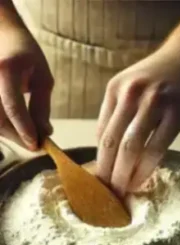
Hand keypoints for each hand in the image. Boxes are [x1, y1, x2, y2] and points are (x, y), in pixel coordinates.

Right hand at [0, 20, 51, 149]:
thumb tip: (45, 133)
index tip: (37, 146)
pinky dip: (1, 126)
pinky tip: (14, 127)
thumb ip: (41, 106)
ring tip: (26, 135)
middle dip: (17, 136)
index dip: (25, 129)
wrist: (0, 33)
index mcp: (6, 69)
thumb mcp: (41, 78)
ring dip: (8, 134)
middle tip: (35, 146)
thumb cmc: (25, 55)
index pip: (13, 106)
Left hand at [95, 42, 179, 194]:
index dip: (99, 158)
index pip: (101, 132)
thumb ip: (121, 112)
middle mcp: (131, 95)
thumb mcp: (133, 85)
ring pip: (131, 147)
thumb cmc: (164, 75)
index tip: (99, 178)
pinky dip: (147, 167)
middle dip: (106, 171)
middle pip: (111, 142)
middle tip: (105, 192)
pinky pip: (157, 147)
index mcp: (115, 89)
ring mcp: (154, 104)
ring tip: (122, 190)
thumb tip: (110, 148)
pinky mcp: (176, 114)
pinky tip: (143, 178)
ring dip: (124, 173)